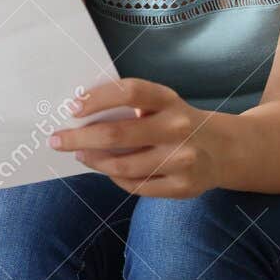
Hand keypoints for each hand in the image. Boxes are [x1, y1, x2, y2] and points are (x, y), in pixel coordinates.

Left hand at [50, 79, 218, 197]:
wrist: (223, 149)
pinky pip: (136, 186)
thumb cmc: (175, 121)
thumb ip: (129, 106)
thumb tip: (78, 115)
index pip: (129, 92)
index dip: (98, 98)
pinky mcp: (182, 187)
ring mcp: (182, 160)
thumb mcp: (161, 104)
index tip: (72, 107)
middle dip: (79, 138)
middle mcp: (177, 128)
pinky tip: (108, 169)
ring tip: (80, 154)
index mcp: (169, 100)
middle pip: (117, 134)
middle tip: (56, 140)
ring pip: (123, 166)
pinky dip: (116, 178)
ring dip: (94, 160)